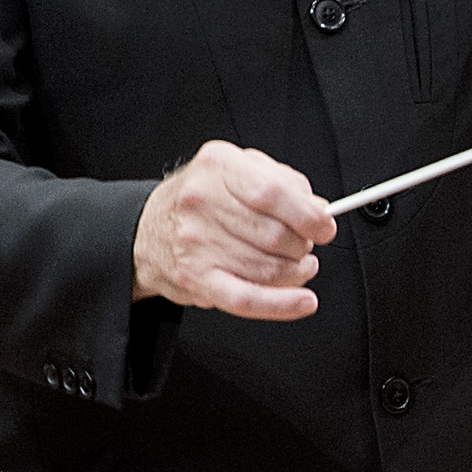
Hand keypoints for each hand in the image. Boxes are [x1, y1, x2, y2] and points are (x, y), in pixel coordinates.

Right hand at [136, 141, 333, 321]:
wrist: (147, 228)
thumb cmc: (201, 198)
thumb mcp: (238, 169)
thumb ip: (282, 182)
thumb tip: (317, 210)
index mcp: (219, 166)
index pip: (273, 193)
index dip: (308, 216)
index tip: (324, 226)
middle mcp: (202, 202)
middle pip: (275, 235)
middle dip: (302, 246)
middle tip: (304, 246)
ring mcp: (196, 242)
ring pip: (268, 268)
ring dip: (296, 273)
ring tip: (299, 267)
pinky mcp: (196, 278)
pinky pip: (246, 298)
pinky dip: (281, 305)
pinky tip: (302, 302)